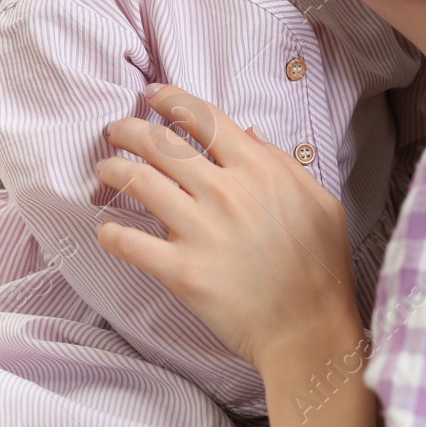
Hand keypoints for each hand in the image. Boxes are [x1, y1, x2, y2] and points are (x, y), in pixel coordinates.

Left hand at [95, 85, 363, 371]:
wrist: (309, 331)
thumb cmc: (321, 268)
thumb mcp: (320, 201)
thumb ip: (283, 163)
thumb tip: (250, 134)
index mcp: (258, 170)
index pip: (204, 118)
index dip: (171, 100)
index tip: (152, 95)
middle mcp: (225, 192)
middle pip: (161, 144)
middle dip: (130, 129)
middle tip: (116, 130)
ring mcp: (200, 230)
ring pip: (138, 182)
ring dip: (112, 171)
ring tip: (104, 171)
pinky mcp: (181, 271)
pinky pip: (130, 244)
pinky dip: (110, 233)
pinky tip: (105, 230)